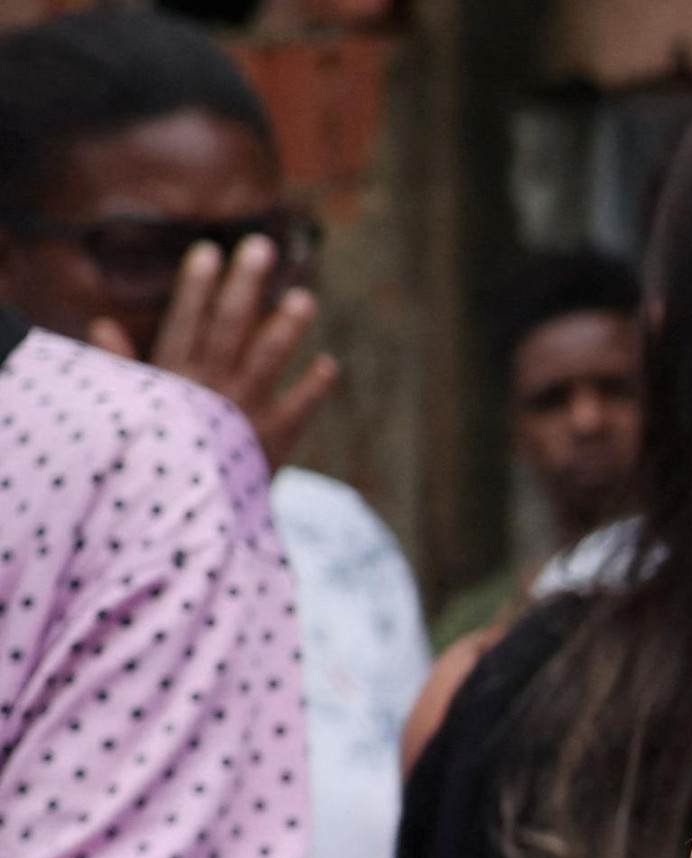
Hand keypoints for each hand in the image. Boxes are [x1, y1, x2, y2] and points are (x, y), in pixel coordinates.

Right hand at [86, 235, 338, 466]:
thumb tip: (101, 324)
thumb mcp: (131, 411)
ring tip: (306, 297)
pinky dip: (314, 387)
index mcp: (173, 378)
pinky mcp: (272, 440)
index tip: (208, 250)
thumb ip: (122, 368)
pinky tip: (330, 363)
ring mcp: (243, 412)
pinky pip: (299, 409)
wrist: (182, 517)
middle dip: (245, 285)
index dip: (196, 286)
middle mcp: (209, 388)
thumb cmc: (154, 455)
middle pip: (229, 326)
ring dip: (287, 327)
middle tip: (263, 246)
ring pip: (267, 359)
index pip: (184, 321)